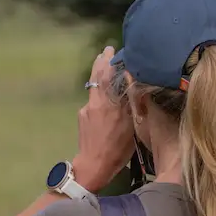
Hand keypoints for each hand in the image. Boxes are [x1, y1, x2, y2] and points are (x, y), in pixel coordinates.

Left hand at [72, 47, 136, 191]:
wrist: (93, 165)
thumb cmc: (117, 150)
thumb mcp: (132, 127)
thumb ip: (132, 105)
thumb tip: (133, 86)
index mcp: (110, 104)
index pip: (108, 75)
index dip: (111, 61)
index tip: (114, 50)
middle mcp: (96, 103)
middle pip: (97, 76)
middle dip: (102, 61)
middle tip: (107, 50)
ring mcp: (87, 109)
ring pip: (95, 87)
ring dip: (99, 74)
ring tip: (104, 63)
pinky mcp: (82, 117)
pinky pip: (93, 100)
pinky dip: (99, 93)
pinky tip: (106, 96)